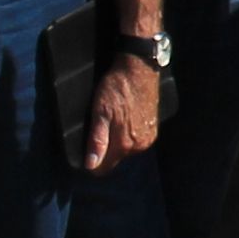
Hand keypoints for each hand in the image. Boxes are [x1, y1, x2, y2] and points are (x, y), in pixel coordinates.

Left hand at [83, 50, 160, 174]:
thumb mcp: (100, 112)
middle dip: (104, 150)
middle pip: (114, 159)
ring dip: (116, 141)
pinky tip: (123, 118)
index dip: (91, 162)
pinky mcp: (153, 129)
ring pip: (125, 150)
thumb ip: (97, 140)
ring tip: (110, 120)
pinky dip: (127, 134)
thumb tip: (90, 165)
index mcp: (124, 144)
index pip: (103, 168)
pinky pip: (135, 141)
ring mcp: (148, 138)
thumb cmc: (116, 88)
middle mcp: (139, 146)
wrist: (140, 68)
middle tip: (97, 127)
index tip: (85, 147)